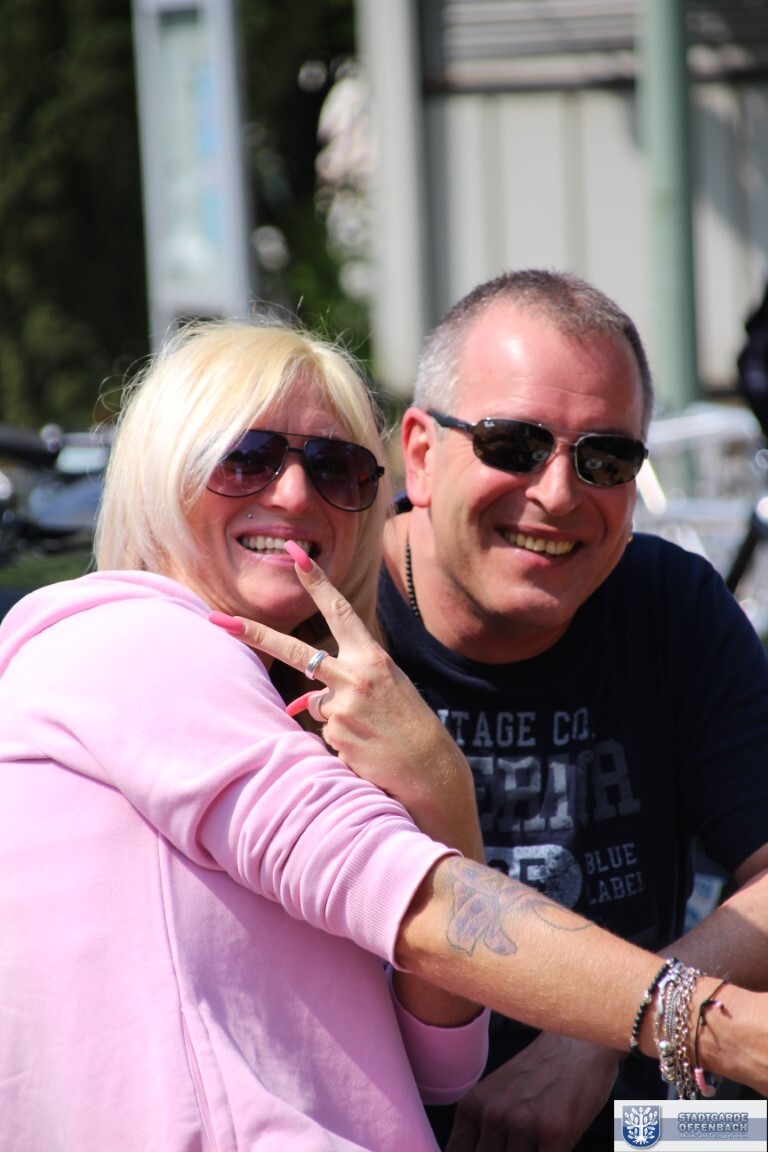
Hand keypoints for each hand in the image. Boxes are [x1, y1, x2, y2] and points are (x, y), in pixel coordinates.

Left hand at [210, 543, 482, 861]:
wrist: (430, 771)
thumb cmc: (407, 728)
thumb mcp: (382, 693)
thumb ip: (342, 688)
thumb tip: (298, 705)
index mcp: (372, 656)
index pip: (339, 611)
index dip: (316, 581)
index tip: (296, 554)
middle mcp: (356, 674)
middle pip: (294, 650)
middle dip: (253, 634)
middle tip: (217, 618)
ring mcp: (344, 704)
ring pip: (314, 704)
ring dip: (335, 718)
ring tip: (370, 734)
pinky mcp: (336, 734)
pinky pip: (324, 733)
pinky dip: (341, 742)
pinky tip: (367, 751)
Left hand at [446, 1034, 619, 1151]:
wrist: (579, 1042)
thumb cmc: (541, 1071)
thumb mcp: (499, 1095)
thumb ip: (483, 1128)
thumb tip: (480, 1151)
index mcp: (473, 1107)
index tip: (488, 1150)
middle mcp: (492, 1114)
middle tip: (516, 1144)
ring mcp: (522, 1123)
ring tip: (536, 1142)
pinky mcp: (554, 1130)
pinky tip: (553, 1147)